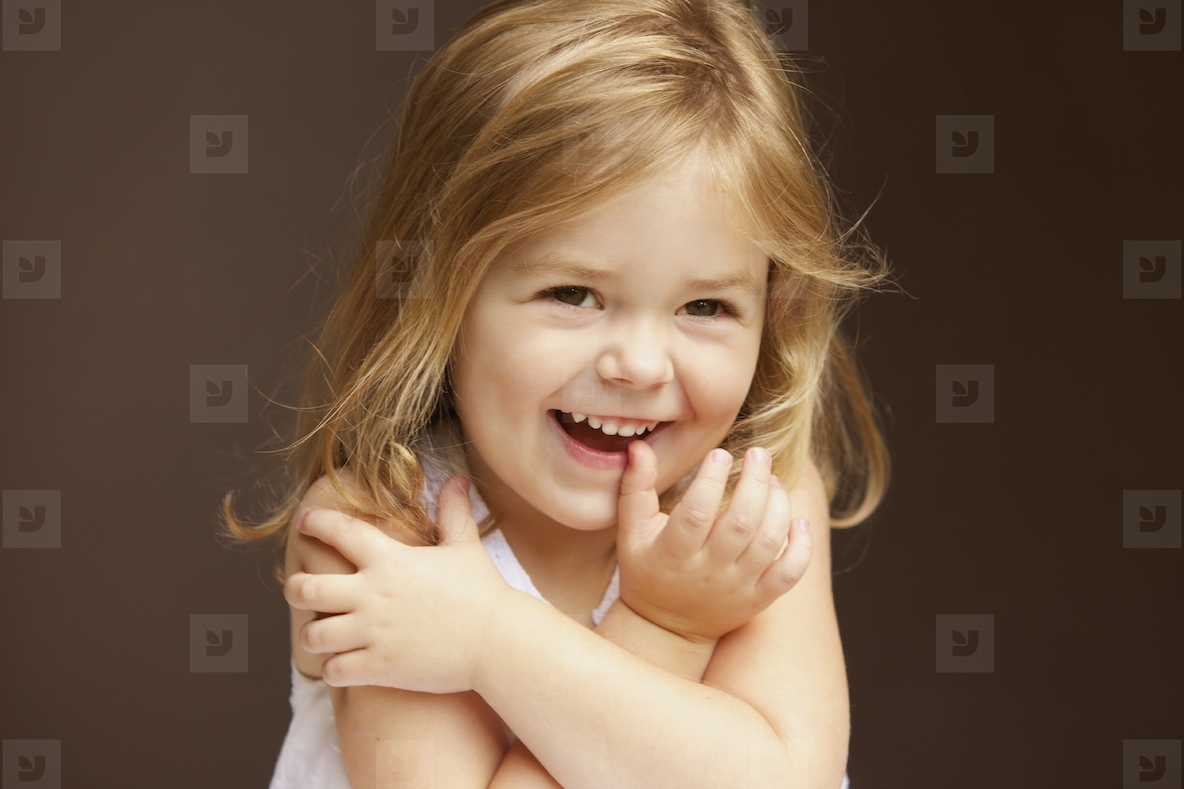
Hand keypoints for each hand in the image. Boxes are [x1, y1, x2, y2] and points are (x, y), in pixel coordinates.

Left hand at [283, 475, 513, 693]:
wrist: (499, 643)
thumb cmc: (484, 593)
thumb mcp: (465, 546)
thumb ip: (454, 511)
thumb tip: (457, 479)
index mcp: (389, 560)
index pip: (338, 531)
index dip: (315, 522)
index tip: (305, 522)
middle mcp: (373, 594)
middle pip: (304, 589)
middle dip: (295, 589)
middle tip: (301, 591)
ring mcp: (373, 633)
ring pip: (312, 635)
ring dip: (314, 634)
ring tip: (323, 634)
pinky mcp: (379, 667)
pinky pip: (332, 671)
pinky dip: (333, 668)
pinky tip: (343, 663)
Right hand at [616, 441, 812, 643]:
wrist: (667, 629)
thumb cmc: (647, 570)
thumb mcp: (632, 532)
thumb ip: (636, 488)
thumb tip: (640, 447)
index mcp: (674, 553)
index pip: (696, 513)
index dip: (711, 480)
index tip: (720, 454)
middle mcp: (708, 572)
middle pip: (741, 523)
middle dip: (754, 482)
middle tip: (759, 454)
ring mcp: (737, 588)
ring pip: (768, 542)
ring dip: (778, 505)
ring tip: (773, 479)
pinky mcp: (759, 599)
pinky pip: (790, 573)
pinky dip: (801, 545)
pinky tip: (798, 520)